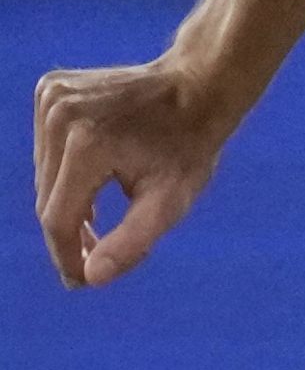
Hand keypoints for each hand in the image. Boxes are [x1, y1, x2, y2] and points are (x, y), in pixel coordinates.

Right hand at [33, 55, 233, 288]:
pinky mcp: (49, 90)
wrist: (196, 86)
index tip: (80, 282)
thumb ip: (131, 242)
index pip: (58, 219)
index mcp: (86, 144)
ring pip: (44, 179)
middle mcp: (60, 116)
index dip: (67, 257)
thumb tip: (91, 278)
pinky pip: (46, 152)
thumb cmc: (188, 149)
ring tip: (98, 226)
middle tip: (97, 258)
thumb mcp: (170, 202)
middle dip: (69, 234)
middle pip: (48, 200)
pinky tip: (93, 185)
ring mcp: (51, 97)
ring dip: (65, 205)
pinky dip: (63, 175)